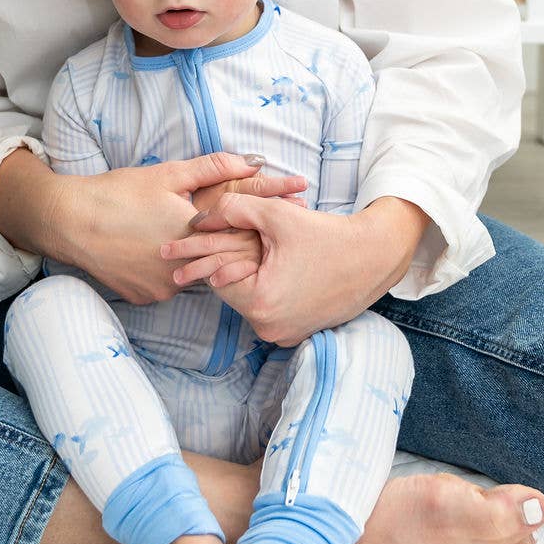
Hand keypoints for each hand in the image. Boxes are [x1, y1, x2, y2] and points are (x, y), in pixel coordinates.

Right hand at [54, 153, 307, 305]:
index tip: (300, 199)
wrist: (69, 222)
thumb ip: (214, 169)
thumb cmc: (117, 193)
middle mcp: (187, 266)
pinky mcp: (150, 298)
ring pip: (200, 271)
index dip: (272, 209)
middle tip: (275, 226)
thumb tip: (254, 162)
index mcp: (195, 232)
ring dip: (210, 256)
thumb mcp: (167, 174)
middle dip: (249, 236)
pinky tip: (171, 257)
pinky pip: (175, 284)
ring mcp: (168, 287)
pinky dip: (178, 271)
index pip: (246, 222)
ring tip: (211, 241)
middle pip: (228, 251)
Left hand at [160, 196, 428, 344]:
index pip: (215, 277)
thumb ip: (234, 209)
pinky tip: (260, 270)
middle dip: (214, 266)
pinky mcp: (297, 332)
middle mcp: (269, 327)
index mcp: (261, 303)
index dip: (196, 255)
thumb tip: (200, 216)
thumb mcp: (277, 215)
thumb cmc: (329, 235)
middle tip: (177, 257)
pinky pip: (266, 309)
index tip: (167, 249)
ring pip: (247, 300)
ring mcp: (284, 334)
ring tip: (223, 258)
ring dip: (239, 277)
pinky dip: (261, 289)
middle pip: (228, 291)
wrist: (376, 257)